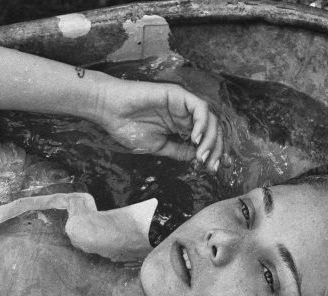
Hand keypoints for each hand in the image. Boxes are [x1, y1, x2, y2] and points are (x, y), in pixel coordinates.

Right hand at [95, 78, 223, 168]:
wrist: (111, 111)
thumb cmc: (128, 127)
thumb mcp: (158, 147)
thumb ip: (178, 151)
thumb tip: (197, 158)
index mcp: (181, 127)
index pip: (205, 139)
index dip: (213, 153)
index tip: (212, 169)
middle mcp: (185, 115)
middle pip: (212, 130)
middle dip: (216, 149)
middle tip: (211, 165)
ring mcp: (183, 104)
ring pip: (210, 119)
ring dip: (210, 139)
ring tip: (202, 154)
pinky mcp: (179, 95)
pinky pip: (200, 108)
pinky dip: (203, 123)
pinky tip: (195, 138)